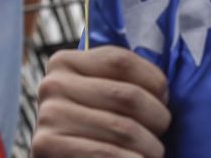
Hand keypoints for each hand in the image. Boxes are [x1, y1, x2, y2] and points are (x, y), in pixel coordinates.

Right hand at [31, 46, 170, 157]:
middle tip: (161, 129)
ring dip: (150, 145)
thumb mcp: (98, 93)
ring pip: (123, 128)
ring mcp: (48, 116)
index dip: (153, 79)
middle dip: (157, 116)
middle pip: (126, 96)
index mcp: (65, 62)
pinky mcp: (46, 145)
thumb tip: (162, 90)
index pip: (121, 61)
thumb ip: (120, 80)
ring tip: (154, 151)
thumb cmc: (89, 126)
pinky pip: (107, 153)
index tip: (164, 97)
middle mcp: (52, 85)